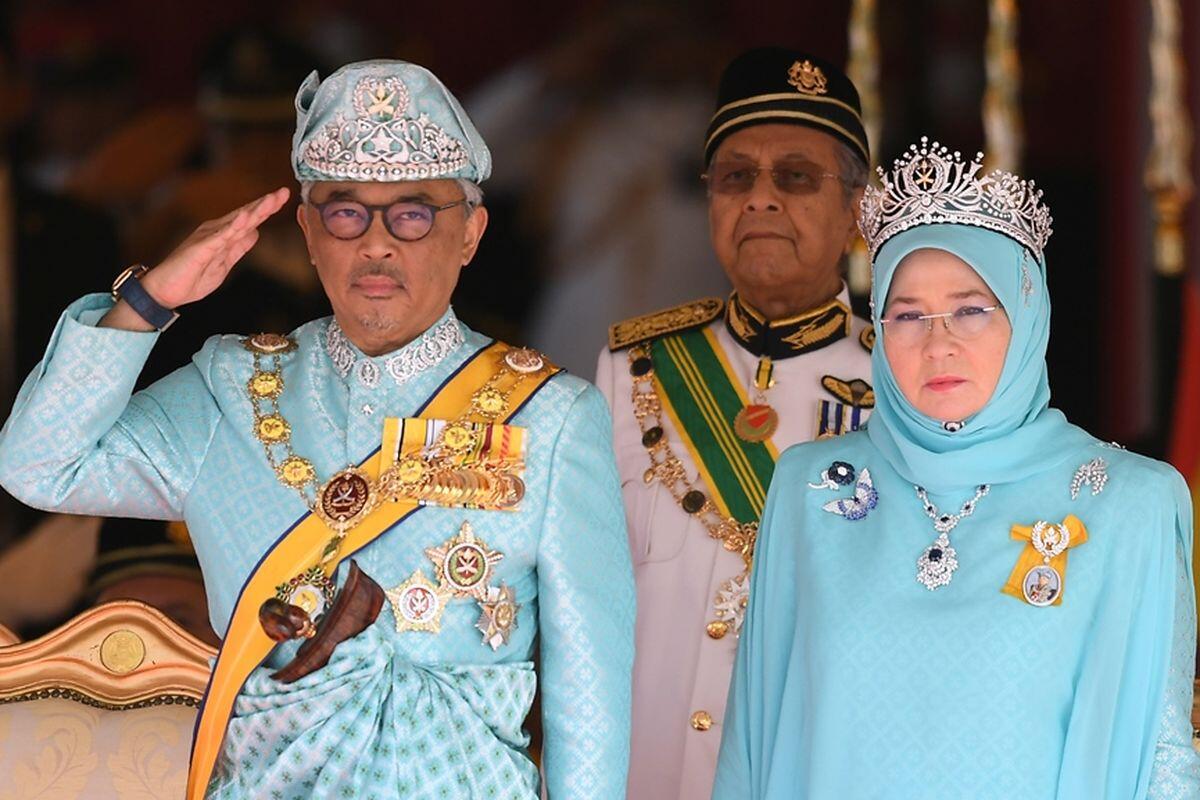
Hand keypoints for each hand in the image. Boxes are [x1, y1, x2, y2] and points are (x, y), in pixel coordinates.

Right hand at [140, 187, 290, 308]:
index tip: (282, 198)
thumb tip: (255, 233)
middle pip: (245, 215)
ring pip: (236, 222)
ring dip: (254, 210)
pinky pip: (220, 236)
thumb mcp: (224, 264)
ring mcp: (208, 238)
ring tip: (271, 199)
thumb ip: (238, 248)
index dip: (265, 209)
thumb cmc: (192, 277)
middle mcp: (216, 232)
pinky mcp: (201, 248)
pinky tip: (246, 217)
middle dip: (265, 204)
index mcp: (223, 236)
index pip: (248, 220)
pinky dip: (234, 226)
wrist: (166, 291)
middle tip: (284, 192)